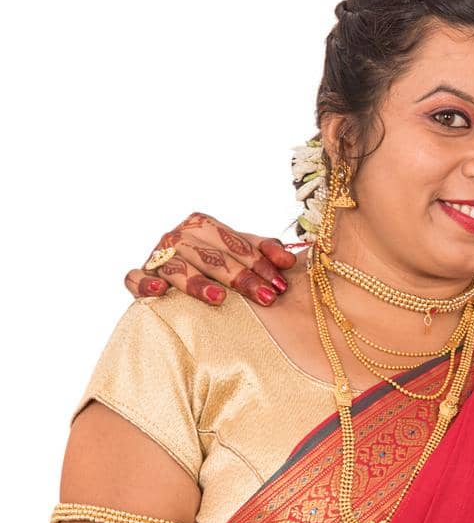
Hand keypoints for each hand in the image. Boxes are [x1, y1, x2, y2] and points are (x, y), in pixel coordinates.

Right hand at [123, 213, 296, 305]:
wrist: (176, 267)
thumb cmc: (214, 260)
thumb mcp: (239, 250)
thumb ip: (263, 250)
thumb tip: (289, 259)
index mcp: (203, 224)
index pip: (235, 244)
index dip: (260, 263)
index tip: (280, 284)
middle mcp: (178, 236)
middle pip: (211, 257)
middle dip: (240, 277)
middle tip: (265, 297)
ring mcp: (157, 255)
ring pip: (177, 268)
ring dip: (197, 283)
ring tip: (219, 298)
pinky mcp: (140, 274)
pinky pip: (135, 278)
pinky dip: (145, 283)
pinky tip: (160, 290)